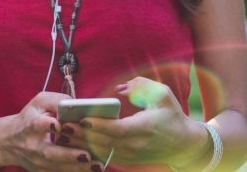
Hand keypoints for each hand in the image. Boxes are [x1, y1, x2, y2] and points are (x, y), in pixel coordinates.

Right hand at [0, 92, 100, 171]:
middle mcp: (32, 146)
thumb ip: (57, 100)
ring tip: (97, 166)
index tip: (62, 126)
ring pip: (56, 168)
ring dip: (77, 168)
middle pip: (49, 153)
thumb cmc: (29, 117)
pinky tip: (91, 171)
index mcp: (31, 125)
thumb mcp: (39, 102)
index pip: (38, 125)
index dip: (50, 126)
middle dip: (68, 155)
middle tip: (87, 155)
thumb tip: (77, 104)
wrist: (8, 142)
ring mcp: (36, 162)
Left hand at [57, 77, 207, 168]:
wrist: (184, 144)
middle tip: (62, 125)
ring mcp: (131, 155)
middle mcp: (136, 145)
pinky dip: (88, 151)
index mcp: (144, 128)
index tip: (82, 119)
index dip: (99, 126)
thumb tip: (120, 89)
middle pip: (104, 143)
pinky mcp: (127, 160)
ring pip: (101, 152)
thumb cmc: (172, 116)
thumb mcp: (162, 95)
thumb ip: (141, 86)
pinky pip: (104, 157)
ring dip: (80, 144)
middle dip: (81, 135)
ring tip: (62, 134)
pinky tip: (73, 143)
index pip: (117, 130)